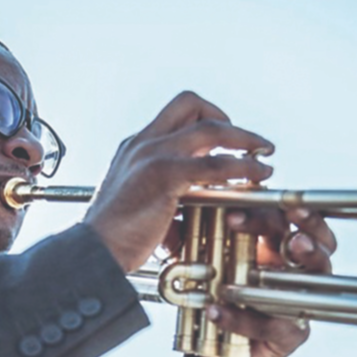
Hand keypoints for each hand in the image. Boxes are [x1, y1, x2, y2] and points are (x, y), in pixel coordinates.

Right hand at [83, 91, 273, 273]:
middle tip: (247, 143)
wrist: (92, 252)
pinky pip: (214, 164)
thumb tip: (193, 204)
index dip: (206, 118)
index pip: (174, 113)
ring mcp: (152, 156)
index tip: (225, 139)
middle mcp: (143, 143)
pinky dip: (242, 167)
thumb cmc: (113, 238)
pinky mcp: (164, 177)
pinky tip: (256, 176)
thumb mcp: (136, 203)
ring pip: (210, 129)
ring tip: (264, 156)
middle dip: (226, 118)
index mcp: (135, 146)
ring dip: (244, 139)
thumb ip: (162, 192)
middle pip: (190, 103)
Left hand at [197, 206, 337, 356]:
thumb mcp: (221, 263)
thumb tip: (187, 209)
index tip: (254, 195)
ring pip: (309, 282)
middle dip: (307, 229)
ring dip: (284, 273)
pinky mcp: (290, 335)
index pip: (293, 219)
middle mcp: (301, 273)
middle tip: (288, 224)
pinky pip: (268, 324)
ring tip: (260, 268)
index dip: (280, 207)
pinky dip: (239, 317)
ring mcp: (300, 304)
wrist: (224, 353)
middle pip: (317, 244)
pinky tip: (215, 310)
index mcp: (283, 249)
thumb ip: (214, 238)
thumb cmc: (227, 297)